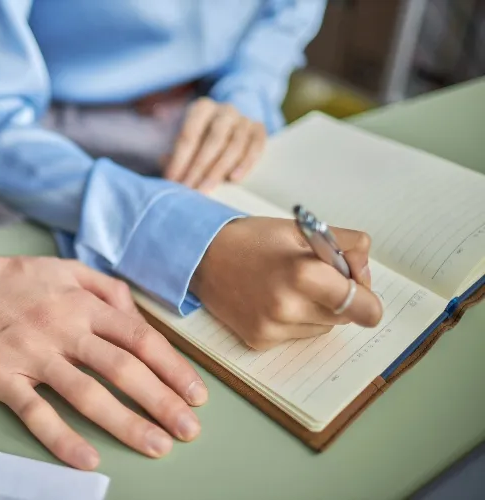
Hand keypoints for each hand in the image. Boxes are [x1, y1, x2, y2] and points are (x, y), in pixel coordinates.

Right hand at [0, 209, 206, 469]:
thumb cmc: (13, 279)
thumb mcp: (66, 269)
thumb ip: (106, 290)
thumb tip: (138, 318)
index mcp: (81, 303)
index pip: (139, 338)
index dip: (172, 368)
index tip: (195, 394)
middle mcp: (62, 327)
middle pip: (122, 368)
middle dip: (162, 401)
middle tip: (188, 429)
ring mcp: (32, 354)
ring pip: (86, 393)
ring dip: (125, 422)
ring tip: (155, 446)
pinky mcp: (1, 377)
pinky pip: (35, 412)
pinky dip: (61, 437)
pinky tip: (87, 458)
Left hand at [164, 97, 265, 191]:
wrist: (231, 125)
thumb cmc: (201, 137)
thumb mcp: (185, 140)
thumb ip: (175, 155)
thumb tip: (169, 172)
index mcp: (202, 108)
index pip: (189, 134)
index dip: (179, 159)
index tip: (172, 180)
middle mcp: (225, 111)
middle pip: (213, 140)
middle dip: (199, 167)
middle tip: (189, 189)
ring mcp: (244, 120)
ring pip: (234, 145)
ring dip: (219, 171)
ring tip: (206, 189)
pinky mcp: (259, 130)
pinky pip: (255, 148)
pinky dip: (245, 164)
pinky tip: (233, 179)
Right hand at [191, 217, 382, 349]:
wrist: (201, 256)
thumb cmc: (252, 239)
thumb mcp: (303, 229)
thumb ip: (347, 244)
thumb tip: (363, 271)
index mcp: (304, 275)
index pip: (364, 307)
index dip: (368, 298)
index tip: (361, 289)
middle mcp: (288, 308)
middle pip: (345, 317)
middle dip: (341, 298)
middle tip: (318, 276)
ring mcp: (272, 328)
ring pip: (322, 327)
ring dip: (317, 310)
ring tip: (289, 286)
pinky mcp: (259, 340)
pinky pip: (296, 334)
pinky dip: (294, 319)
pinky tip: (271, 299)